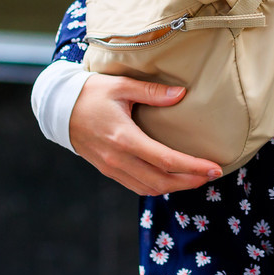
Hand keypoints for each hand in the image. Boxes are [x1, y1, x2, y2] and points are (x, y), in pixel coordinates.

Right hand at [69, 74, 221, 194]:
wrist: (59, 109)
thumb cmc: (91, 93)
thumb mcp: (121, 86)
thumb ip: (152, 92)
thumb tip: (181, 93)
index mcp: (124, 138)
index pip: (166, 160)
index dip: (193, 167)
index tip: (214, 168)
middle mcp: (118, 158)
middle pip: (161, 181)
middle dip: (190, 181)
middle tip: (212, 175)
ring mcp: (112, 168)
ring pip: (149, 188)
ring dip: (175, 187)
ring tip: (196, 178)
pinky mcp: (108, 170)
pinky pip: (136, 186)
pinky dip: (157, 187)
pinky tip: (171, 178)